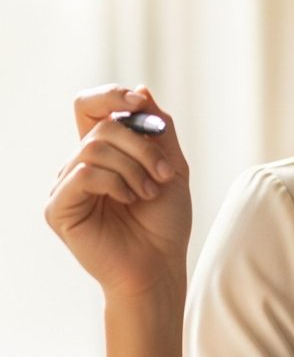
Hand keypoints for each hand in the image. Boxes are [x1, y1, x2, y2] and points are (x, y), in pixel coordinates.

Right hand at [45, 84, 192, 297]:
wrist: (160, 265)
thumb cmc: (165, 223)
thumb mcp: (172, 167)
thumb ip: (159, 131)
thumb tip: (141, 91)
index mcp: (102, 154)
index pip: (90, 107)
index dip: (110, 97)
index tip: (138, 104)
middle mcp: (78, 166)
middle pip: (101, 127)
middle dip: (142, 147)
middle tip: (164, 174)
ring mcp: (65, 186)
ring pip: (94, 149)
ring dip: (134, 169)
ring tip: (149, 193)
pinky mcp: (58, 208)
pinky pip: (83, 174)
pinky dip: (115, 183)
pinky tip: (128, 201)